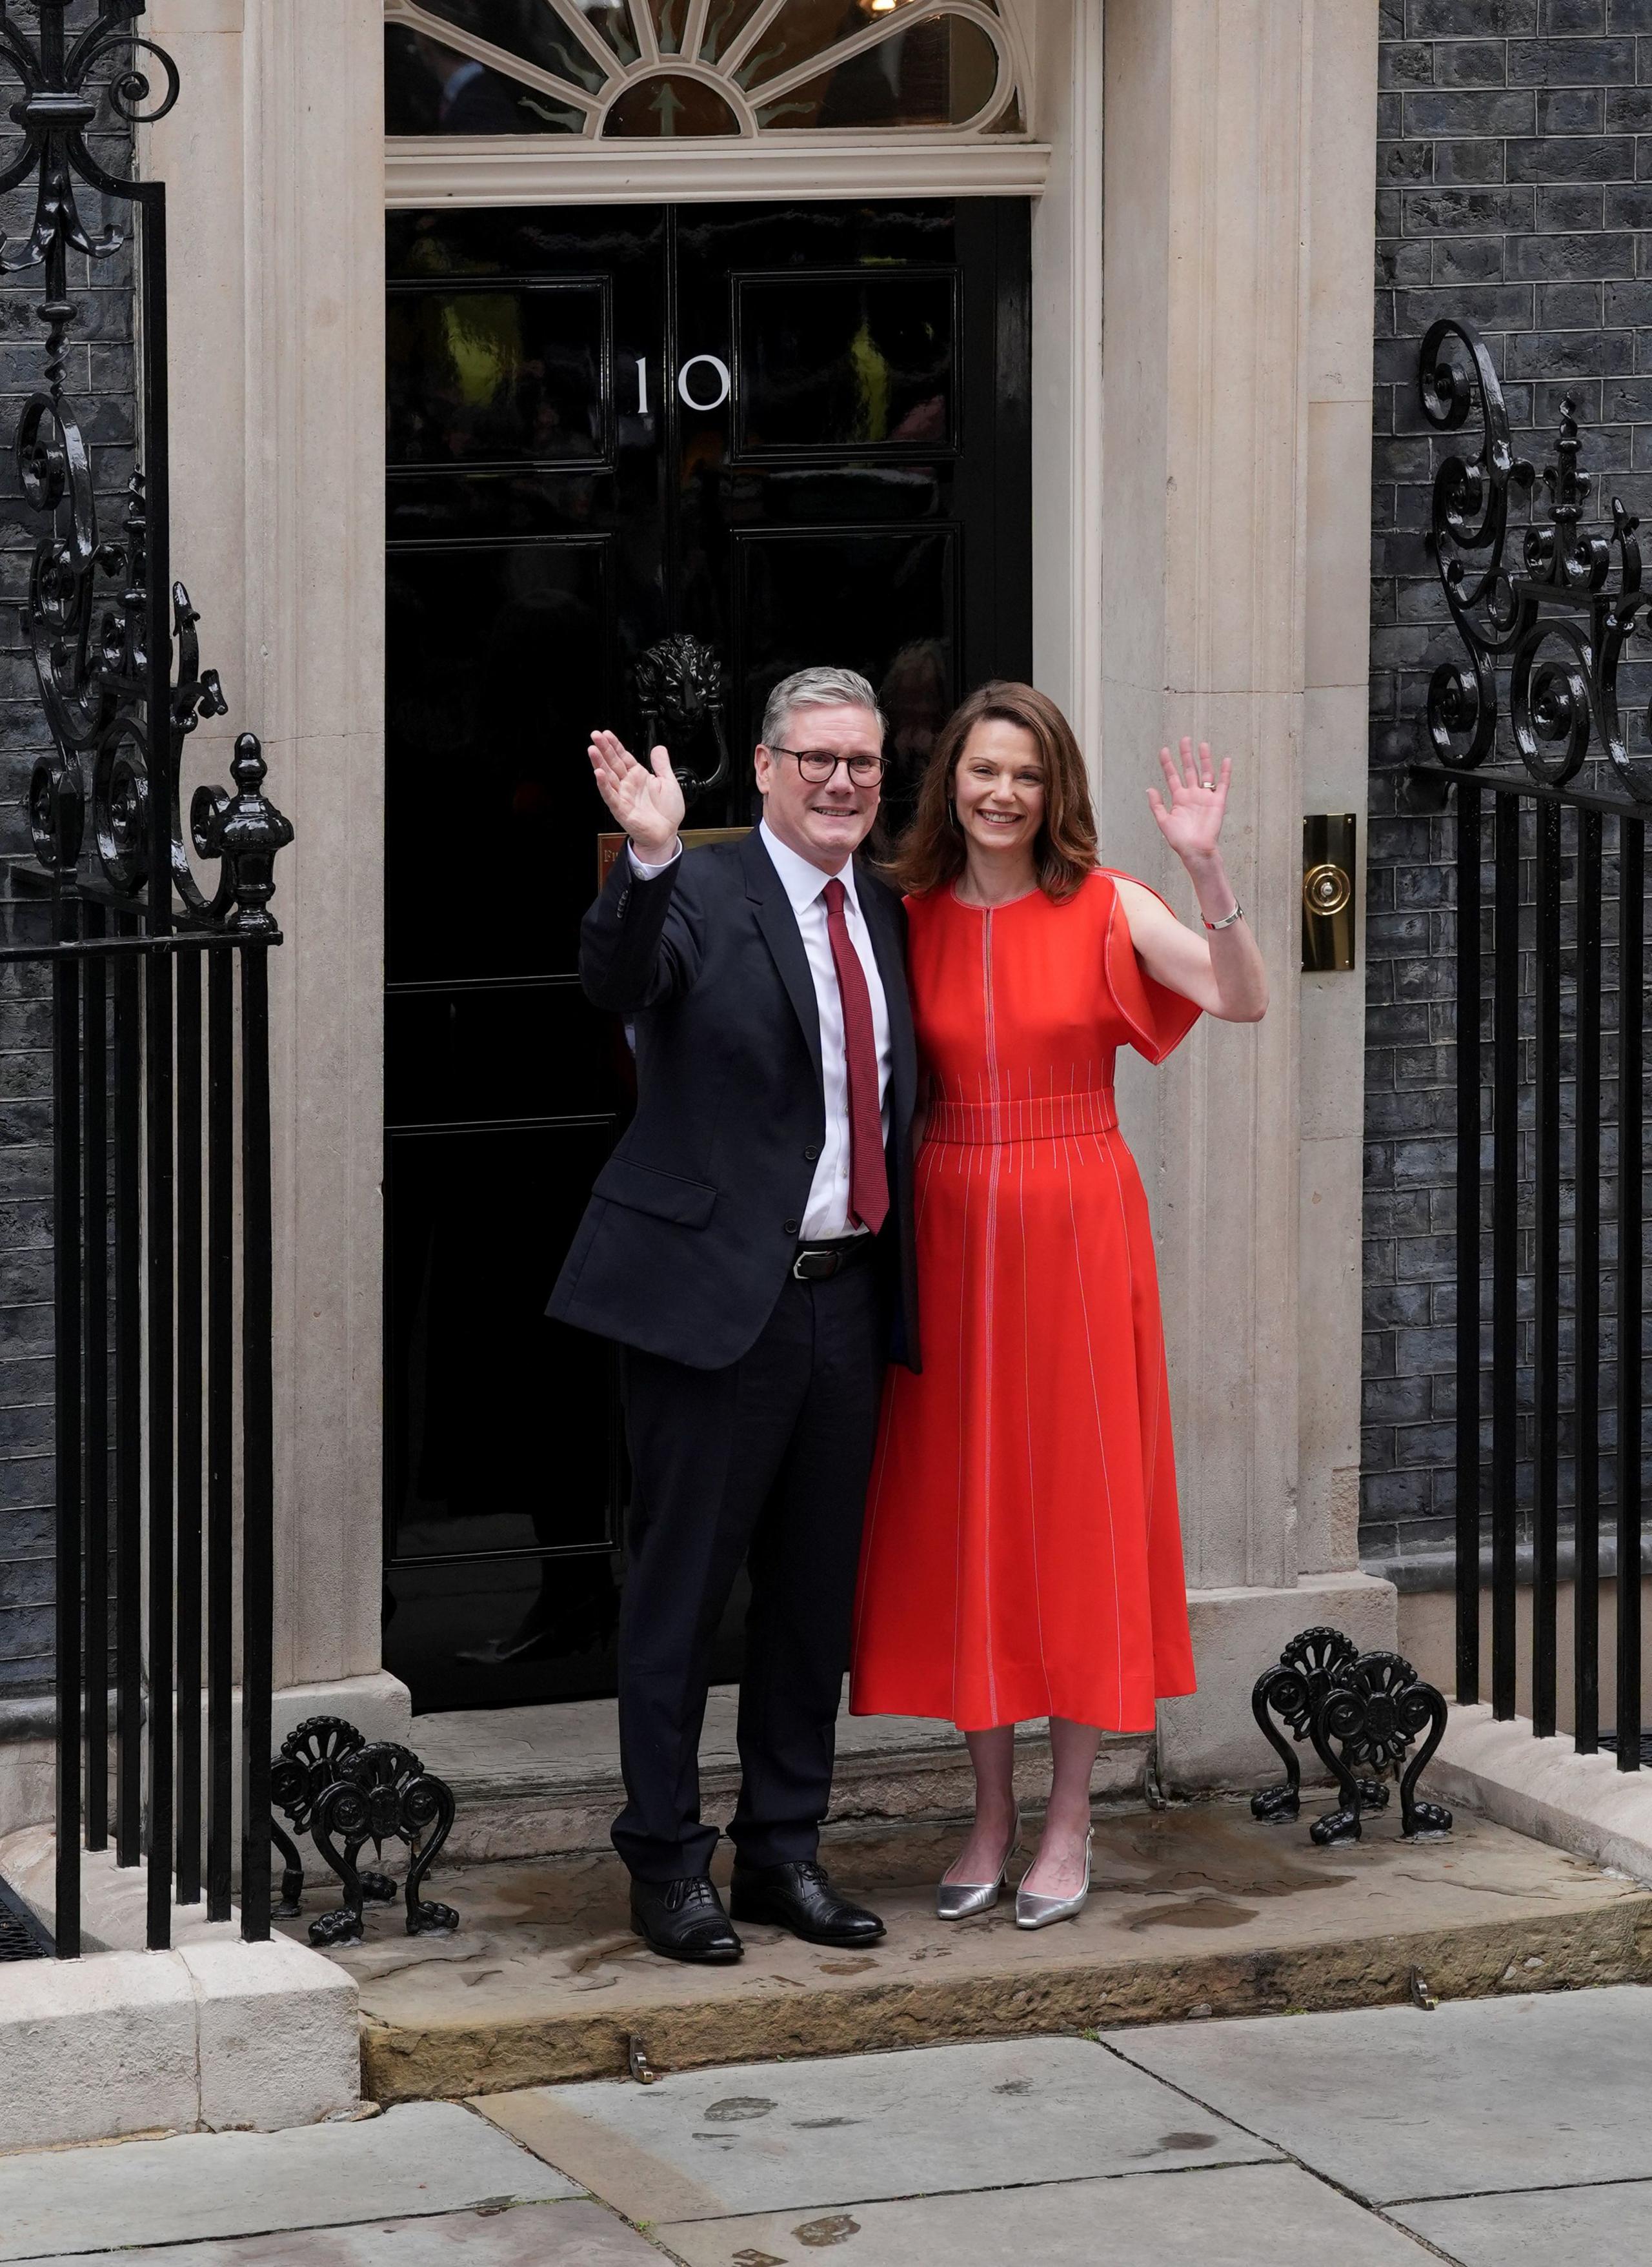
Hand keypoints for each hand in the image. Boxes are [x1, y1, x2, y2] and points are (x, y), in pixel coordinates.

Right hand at [587, 727, 684, 861]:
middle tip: (595, 735)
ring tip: (592, 750)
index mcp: (638, 776)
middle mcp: (628, 785)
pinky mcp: (622, 809)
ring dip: (599, 763)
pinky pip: (611, 796)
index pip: (623, 756)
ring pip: (608, 777)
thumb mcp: (669, 782)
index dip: (615, 745)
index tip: (607, 734)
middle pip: (613, 763)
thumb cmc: (667, 812)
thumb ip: (662, 764)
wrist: (667, 834)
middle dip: (604, 749)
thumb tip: (658, 748)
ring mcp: (623, 796)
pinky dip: (604, 785)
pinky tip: (598, 774)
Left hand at [1147, 737, 1229, 866]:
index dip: (1168, 763)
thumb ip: (1157, 805)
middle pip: (1190, 770)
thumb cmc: (1179, 839)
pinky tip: (1225, 760)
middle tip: (1184, 739)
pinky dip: (1225, 773)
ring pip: (1205, 773)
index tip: (1164, 750)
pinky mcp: (1218, 802)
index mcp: (1179, 798)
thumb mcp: (1163, 821)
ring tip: (1202, 744)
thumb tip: (1149, 788)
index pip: (1173, 776)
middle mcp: (1192, 795)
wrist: (1195, 850)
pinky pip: (1223, 784)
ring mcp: (1205, 797)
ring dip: (1204, 759)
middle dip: (1186, 755)